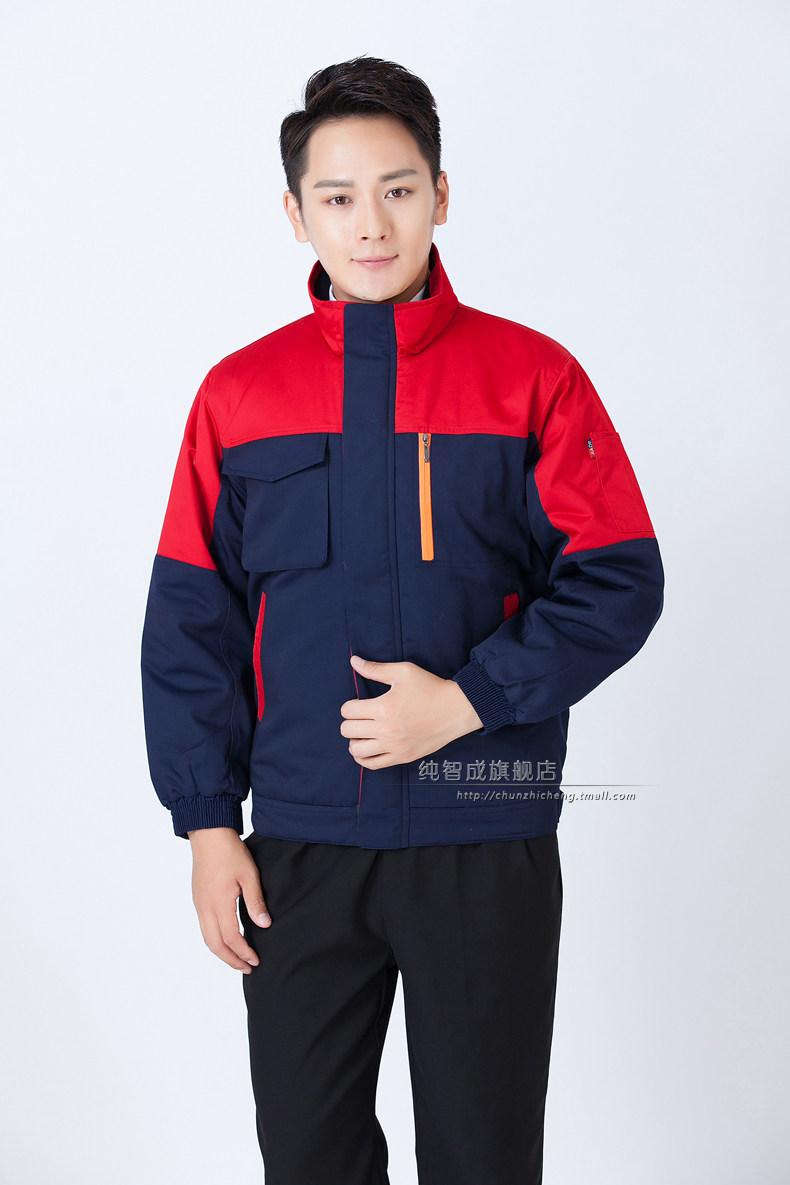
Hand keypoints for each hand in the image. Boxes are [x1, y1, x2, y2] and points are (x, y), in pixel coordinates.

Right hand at [187, 827, 271, 973]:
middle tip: (247, 968)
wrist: (208, 834)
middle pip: (215, 944)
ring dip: (222, 952)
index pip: (231, 937)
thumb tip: (264, 925)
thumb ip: (255, 902)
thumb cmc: (230, 851)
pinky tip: (226, 940)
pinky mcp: (197, 899)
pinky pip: (204, 927)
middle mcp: (205, 907)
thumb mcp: (249, 875)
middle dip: (231, 960)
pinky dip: (215, 940)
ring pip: (207, 938)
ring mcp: (199, 903)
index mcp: (219, 902)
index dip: (243, 952)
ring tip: (237, 959)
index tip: (255, 960)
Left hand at [341, 655, 483, 768]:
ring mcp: (394, 746)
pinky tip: (367, 748)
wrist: (455, 709)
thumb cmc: (430, 688)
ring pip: (356, 751)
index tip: (359, 703)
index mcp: (383, 708)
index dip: (350, 704)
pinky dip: (363, 758)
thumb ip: (375, 669)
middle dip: (350, 721)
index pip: (348, 710)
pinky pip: (372, 765)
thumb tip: (353, 661)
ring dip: (354, 740)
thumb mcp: (403, 672)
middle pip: (347, 730)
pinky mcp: (402, 757)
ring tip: (363, 733)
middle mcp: (386, 730)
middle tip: (361, 716)